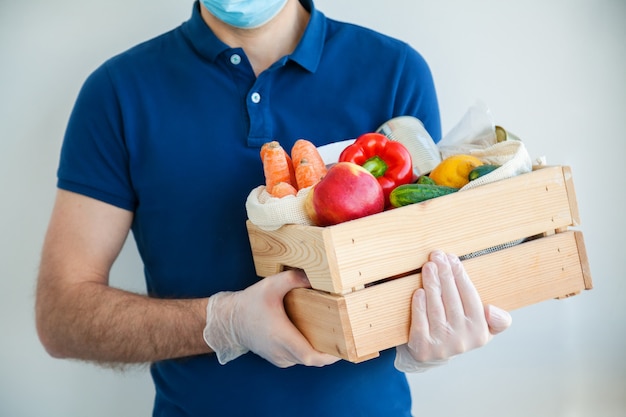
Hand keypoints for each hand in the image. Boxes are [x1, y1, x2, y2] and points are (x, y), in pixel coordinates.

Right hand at [203, 269, 339, 367]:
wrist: (230, 320)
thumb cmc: (250, 303)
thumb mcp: (271, 285)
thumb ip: (294, 278)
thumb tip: (315, 276)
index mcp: (281, 337)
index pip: (310, 356)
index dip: (329, 355)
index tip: (342, 347)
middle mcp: (281, 352)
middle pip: (312, 360)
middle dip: (329, 351)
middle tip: (343, 336)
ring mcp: (279, 358)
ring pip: (305, 359)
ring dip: (318, 351)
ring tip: (332, 334)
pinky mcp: (278, 358)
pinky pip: (298, 358)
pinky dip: (308, 350)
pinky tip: (314, 336)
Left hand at [395, 250, 511, 371]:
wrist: (432, 355)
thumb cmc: (459, 332)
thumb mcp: (484, 328)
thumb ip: (497, 321)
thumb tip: (492, 311)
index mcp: (480, 332)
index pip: (470, 297)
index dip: (460, 276)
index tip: (452, 258)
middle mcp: (462, 339)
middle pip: (452, 299)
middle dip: (444, 274)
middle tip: (437, 256)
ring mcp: (441, 344)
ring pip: (436, 308)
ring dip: (432, 284)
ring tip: (429, 266)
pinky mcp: (422, 346)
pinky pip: (421, 321)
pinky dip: (419, 305)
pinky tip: (419, 291)